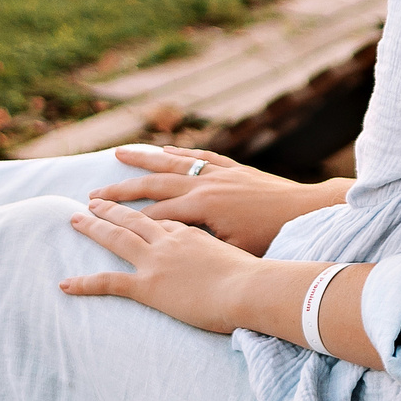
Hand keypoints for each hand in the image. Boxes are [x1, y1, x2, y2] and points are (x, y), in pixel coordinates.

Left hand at [61, 199, 260, 331]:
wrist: (256, 285)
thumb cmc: (262, 270)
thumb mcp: (252, 241)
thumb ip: (236, 240)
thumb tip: (239, 244)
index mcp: (198, 221)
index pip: (167, 207)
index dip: (148, 201)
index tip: (136, 198)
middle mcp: (173, 235)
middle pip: (136, 214)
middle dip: (114, 202)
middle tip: (93, 197)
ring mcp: (158, 258)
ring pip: (119, 236)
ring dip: (95, 226)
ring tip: (75, 219)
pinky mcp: (150, 285)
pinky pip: (110, 282)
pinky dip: (86, 283)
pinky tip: (66, 285)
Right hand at [93, 145, 347, 256]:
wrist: (307, 210)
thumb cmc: (273, 238)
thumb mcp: (234, 250)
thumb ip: (202, 246)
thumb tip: (173, 249)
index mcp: (203, 207)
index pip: (155, 217)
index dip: (125, 223)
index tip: (98, 225)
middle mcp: (206, 184)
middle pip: (155, 185)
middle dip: (121, 190)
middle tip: (92, 194)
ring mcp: (220, 173)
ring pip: (174, 163)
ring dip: (144, 160)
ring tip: (118, 154)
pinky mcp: (235, 168)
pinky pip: (200, 157)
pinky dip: (179, 153)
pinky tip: (166, 150)